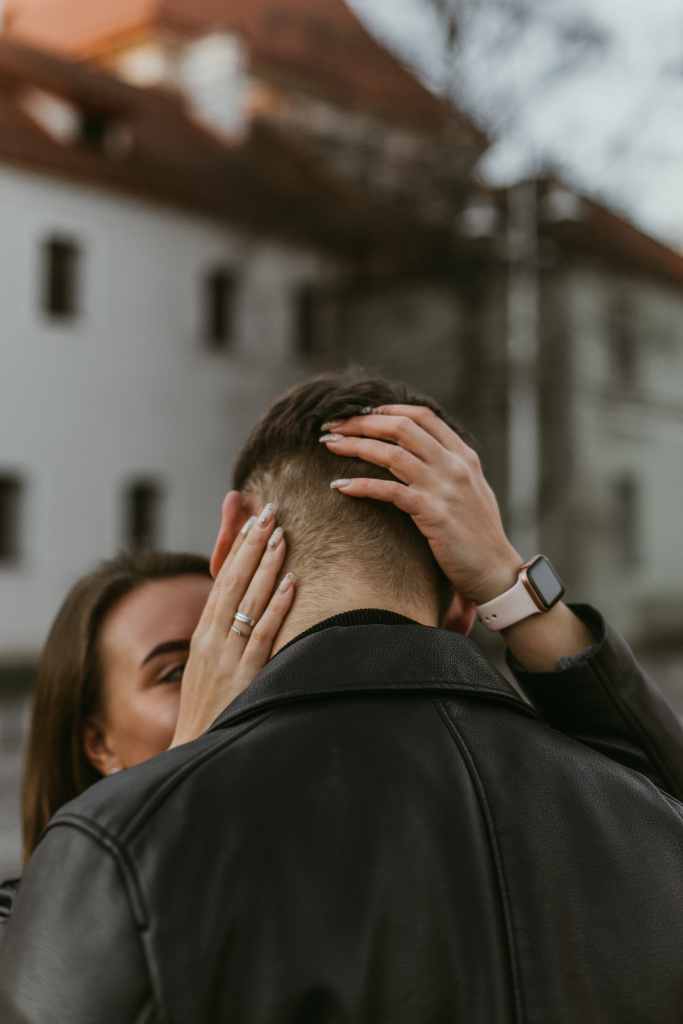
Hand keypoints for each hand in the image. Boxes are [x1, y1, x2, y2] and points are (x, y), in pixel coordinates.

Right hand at [169, 497, 294, 746]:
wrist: (196, 751)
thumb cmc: (208, 709)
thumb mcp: (208, 666)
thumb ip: (224, 637)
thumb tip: (243, 609)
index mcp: (202, 633)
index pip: (221, 580)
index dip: (236, 548)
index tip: (251, 519)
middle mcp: (211, 638)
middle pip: (233, 581)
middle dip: (251, 545)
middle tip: (269, 512)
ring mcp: (227, 655)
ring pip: (249, 600)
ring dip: (266, 565)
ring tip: (281, 535)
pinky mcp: (245, 674)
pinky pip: (263, 634)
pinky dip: (276, 607)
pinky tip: (290, 583)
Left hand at [320, 405, 521, 605]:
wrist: (496, 572)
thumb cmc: (478, 535)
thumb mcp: (471, 490)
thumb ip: (448, 468)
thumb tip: (420, 452)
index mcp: (463, 456)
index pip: (423, 416)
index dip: (387, 410)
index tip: (360, 414)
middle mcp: (455, 466)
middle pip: (402, 428)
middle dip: (363, 422)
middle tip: (333, 425)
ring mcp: (445, 489)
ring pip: (392, 454)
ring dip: (355, 446)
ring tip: (329, 445)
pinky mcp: (433, 514)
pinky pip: (390, 491)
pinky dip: (361, 485)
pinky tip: (339, 485)